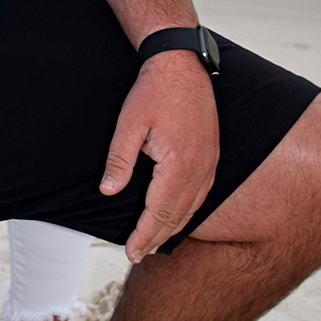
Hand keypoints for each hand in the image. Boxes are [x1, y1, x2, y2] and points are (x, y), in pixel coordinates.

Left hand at [100, 52, 219, 263]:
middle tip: (139, 254)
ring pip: (193, 206)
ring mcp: (209, 161)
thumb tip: (108, 191)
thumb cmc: (153, 92)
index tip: (132, 251)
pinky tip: (179, 215)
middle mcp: (199, 167)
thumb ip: (119, 160)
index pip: (160, 210)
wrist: (181, 65)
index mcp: (179, 163)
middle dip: (157, 236)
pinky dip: (189, 210)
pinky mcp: (212, 154)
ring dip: (174, 226)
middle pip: (178, 214)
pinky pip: (202, 193)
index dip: (145, 234)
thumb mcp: (129, 124)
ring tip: (156, 242)